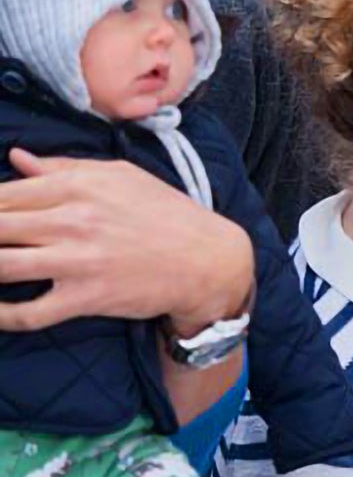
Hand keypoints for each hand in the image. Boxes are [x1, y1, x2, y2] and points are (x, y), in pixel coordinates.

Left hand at [0, 149, 253, 334]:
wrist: (208, 259)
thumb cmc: (166, 213)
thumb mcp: (121, 176)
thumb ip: (64, 167)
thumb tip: (17, 159)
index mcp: (76, 186)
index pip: (1, 194)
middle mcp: (72, 220)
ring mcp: (77, 261)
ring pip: (0, 266)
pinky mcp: (87, 298)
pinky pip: (28, 313)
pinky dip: (1, 316)